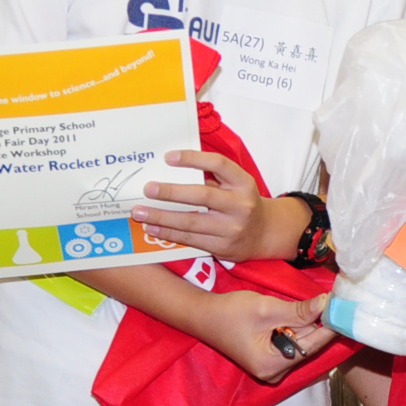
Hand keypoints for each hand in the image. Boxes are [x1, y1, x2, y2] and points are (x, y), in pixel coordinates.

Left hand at [133, 151, 305, 261]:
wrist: (264, 234)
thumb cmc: (242, 203)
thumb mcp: (236, 185)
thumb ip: (212, 178)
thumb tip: (171, 169)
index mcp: (244, 183)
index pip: (218, 164)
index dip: (193, 159)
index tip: (167, 157)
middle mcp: (241, 205)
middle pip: (202, 195)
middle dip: (171, 192)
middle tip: (148, 188)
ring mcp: (232, 228)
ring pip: (191, 222)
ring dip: (162, 217)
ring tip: (140, 212)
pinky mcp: (223, 247)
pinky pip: (190, 240)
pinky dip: (168, 234)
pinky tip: (152, 228)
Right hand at [198, 289, 338, 382]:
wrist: (204, 315)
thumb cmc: (232, 312)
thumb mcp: (268, 309)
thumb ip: (299, 311)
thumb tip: (327, 304)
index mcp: (273, 365)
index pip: (312, 345)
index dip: (330, 325)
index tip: (346, 309)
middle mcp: (275, 372)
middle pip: (307, 345)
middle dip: (319, 323)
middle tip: (337, 301)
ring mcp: (271, 368)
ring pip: (300, 342)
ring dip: (308, 323)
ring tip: (323, 303)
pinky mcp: (268, 358)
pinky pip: (291, 342)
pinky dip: (297, 327)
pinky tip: (304, 312)